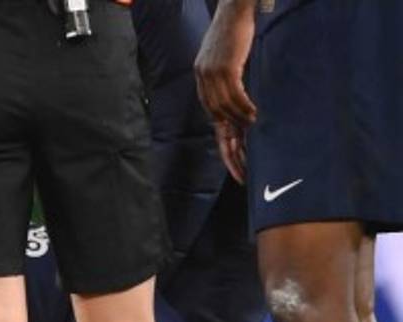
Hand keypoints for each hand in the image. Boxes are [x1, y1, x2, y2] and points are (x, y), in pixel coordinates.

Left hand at [194, 0, 256, 180]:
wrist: (235, 8)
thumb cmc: (237, 34)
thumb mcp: (231, 61)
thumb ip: (232, 83)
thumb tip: (246, 108)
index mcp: (203, 82)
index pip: (213, 120)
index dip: (225, 145)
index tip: (235, 165)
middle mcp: (203, 81)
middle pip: (216, 122)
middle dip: (229, 148)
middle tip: (242, 169)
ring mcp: (211, 74)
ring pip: (225, 110)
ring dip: (241, 126)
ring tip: (255, 137)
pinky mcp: (223, 66)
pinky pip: (233, 94)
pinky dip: (243, 108)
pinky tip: (254, 118)